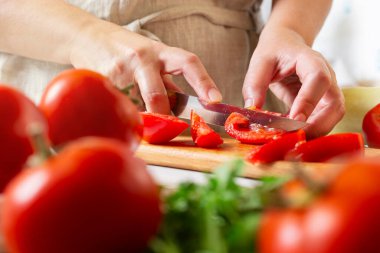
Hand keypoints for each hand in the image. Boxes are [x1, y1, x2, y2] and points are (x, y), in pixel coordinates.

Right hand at [69, 22, 221, 113]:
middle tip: (164, 125)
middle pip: (157, 94)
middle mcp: (142, 58)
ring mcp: (121, 69)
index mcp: (161, 52)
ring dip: (137, 113)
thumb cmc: (126, 51)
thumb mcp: (153, 60)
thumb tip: (181, 109)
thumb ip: (167, 83)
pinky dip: (121, 111)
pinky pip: (117, 105)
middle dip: (161, 115)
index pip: (188, 63)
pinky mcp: (101, 79)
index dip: (204, 82)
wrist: (87, 35)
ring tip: (132, 105)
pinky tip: (117, 103)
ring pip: (135, 105)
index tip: (216, 100)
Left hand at [242, 27, 344, 137]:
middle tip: (293, 138)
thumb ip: (254, 83)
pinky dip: (309, 131)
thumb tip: (252, 109)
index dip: (308, 101)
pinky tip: (290, 136)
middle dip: (317, 125)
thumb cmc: (274, 51)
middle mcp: (327, 76)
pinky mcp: (321, 104)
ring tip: (290, 140)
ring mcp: (327, 91)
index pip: (319, 79)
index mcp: (311, 60)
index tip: (294, 120)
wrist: (286, 45)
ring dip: (315, 132)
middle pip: (335, 105)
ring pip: (332, 116)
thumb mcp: (260, 61)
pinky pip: (321, 121)